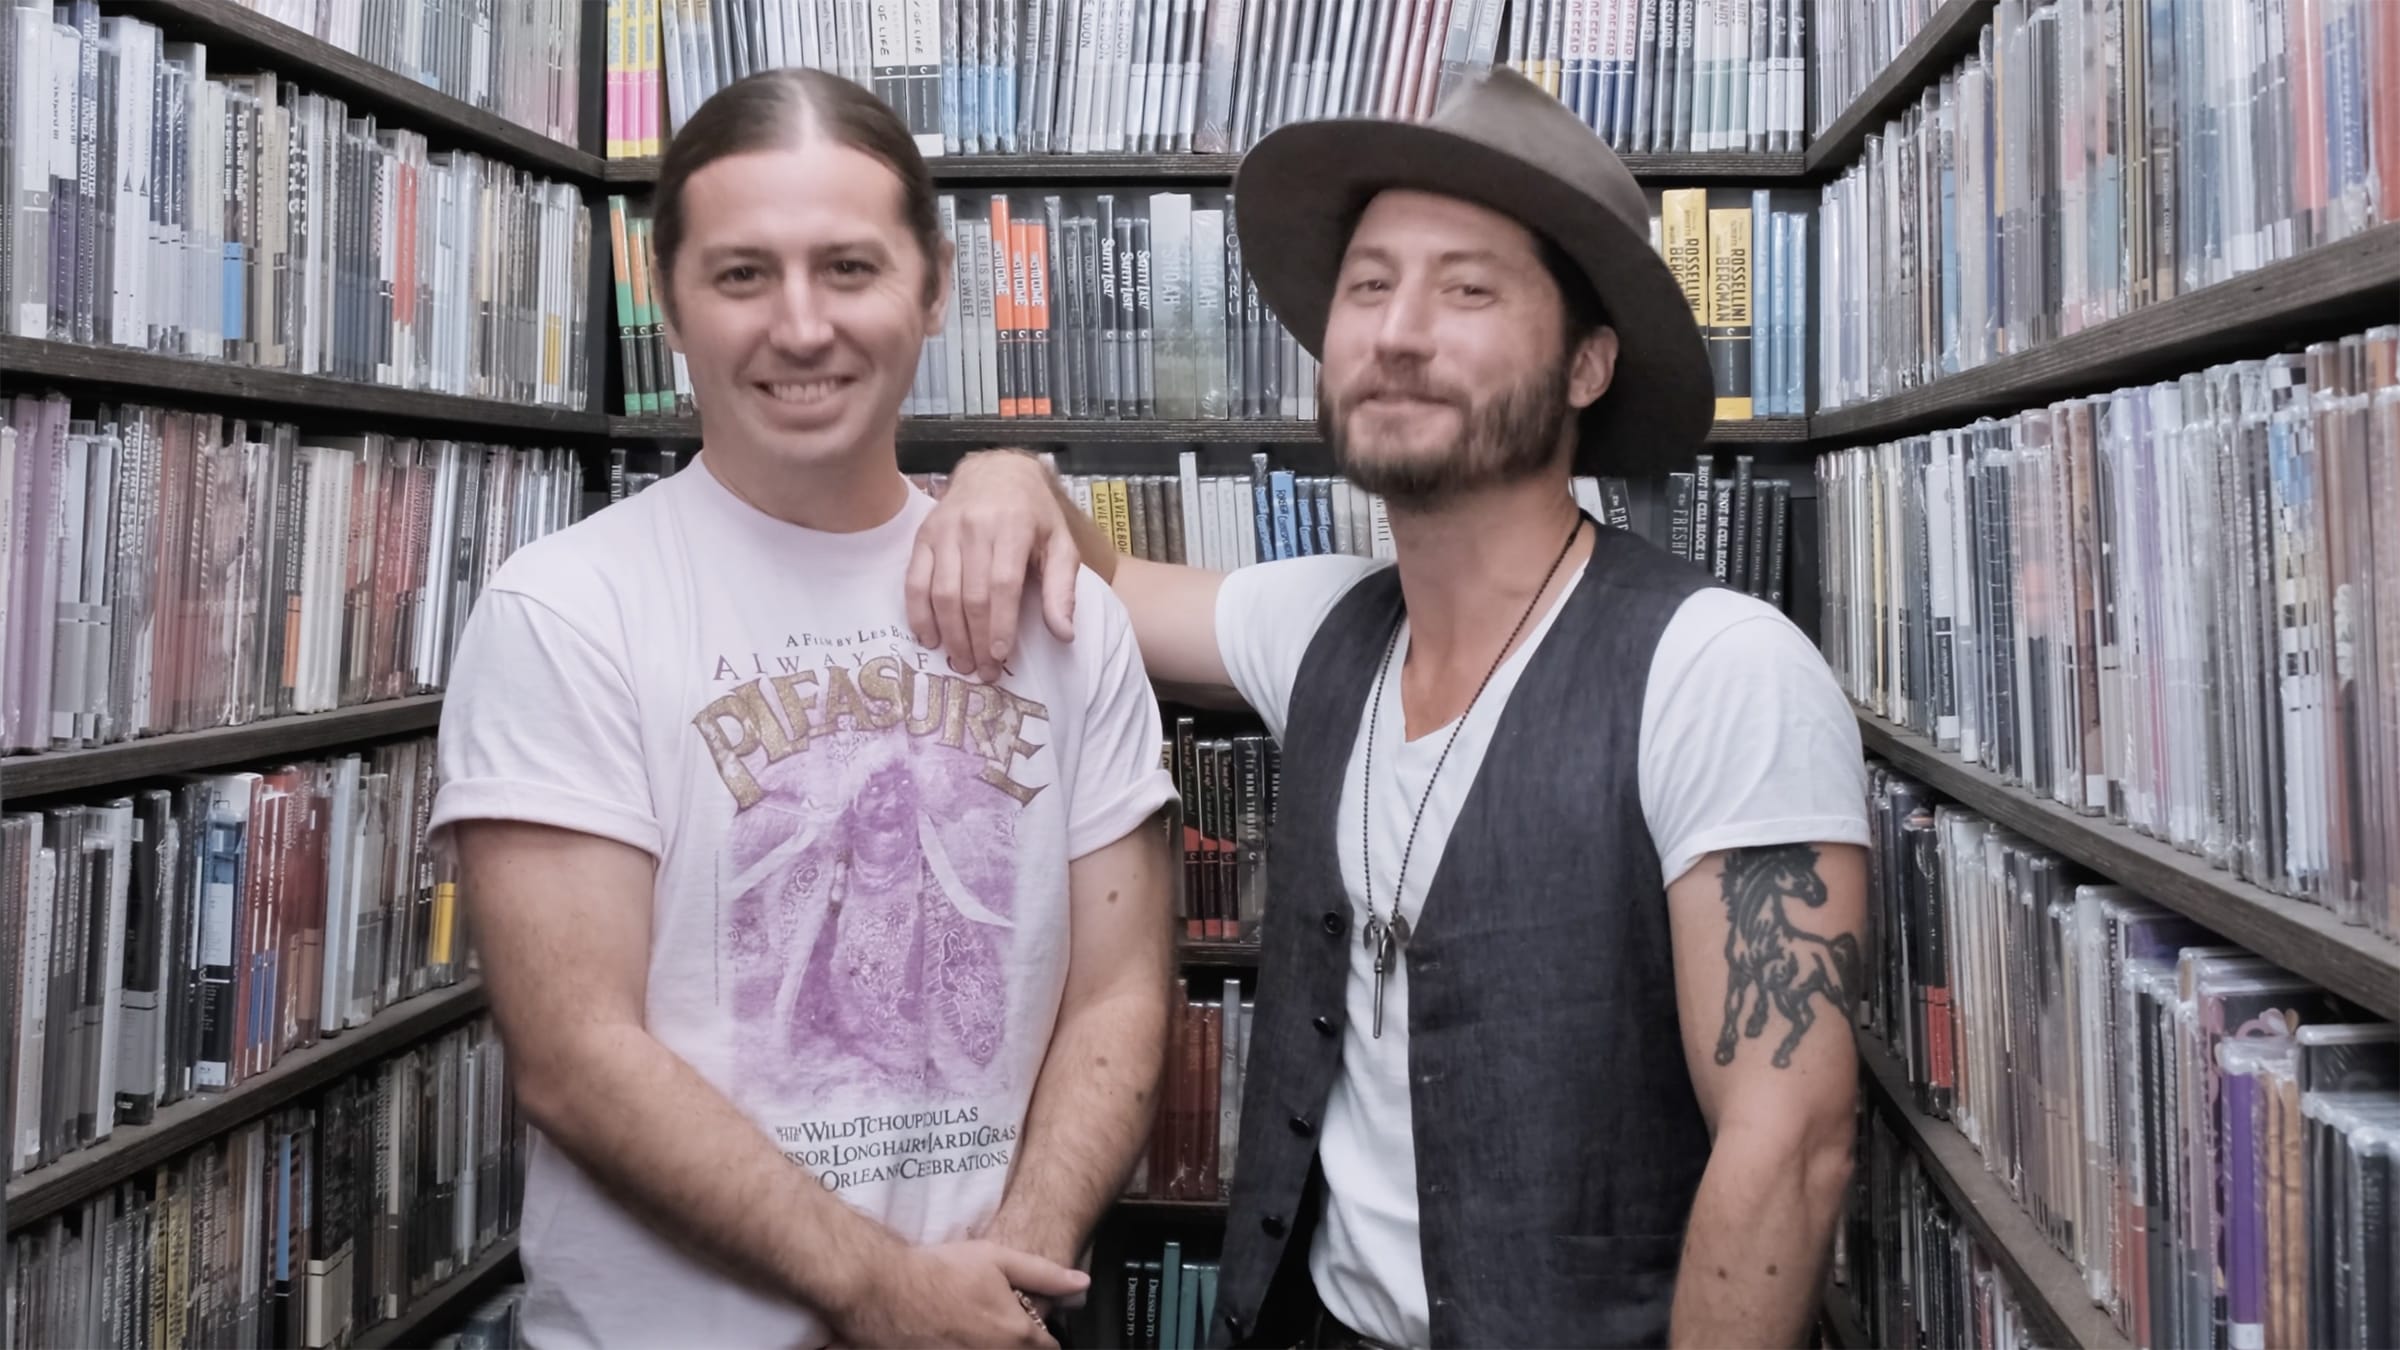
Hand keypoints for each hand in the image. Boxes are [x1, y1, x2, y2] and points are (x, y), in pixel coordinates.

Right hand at [824, 1238, 1088, 1348]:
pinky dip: (965, 1348)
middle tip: (992, 1322)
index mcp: (1017, 1336)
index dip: (1041, 1335)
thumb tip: (1081, 1284)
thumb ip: (1045, 1275)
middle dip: (1015, 1343)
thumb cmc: (939, 1272)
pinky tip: (951, 1336)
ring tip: (970, 1327)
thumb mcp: (998, 1259)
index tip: (1029, 1325)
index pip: (1049, 1349)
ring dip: (990, 1346)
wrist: (884, 1291)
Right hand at [908, 449, 1082, 681]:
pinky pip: (914, 581)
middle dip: (976, 639)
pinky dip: (919, 614)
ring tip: (961, 662)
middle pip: (971, 594)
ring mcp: (944, 531)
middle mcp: (974, 526)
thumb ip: (1062, 588)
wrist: (995, 472)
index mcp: (1013, 526)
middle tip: (982, 670)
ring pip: (941, 592)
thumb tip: (1064, 634)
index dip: (1000, 623)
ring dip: (950, 634)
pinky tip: (930, 639)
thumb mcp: (1060, 543)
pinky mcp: (922, 537)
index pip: (1003, 583)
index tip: (1000, 655)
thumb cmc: (1033, 514)